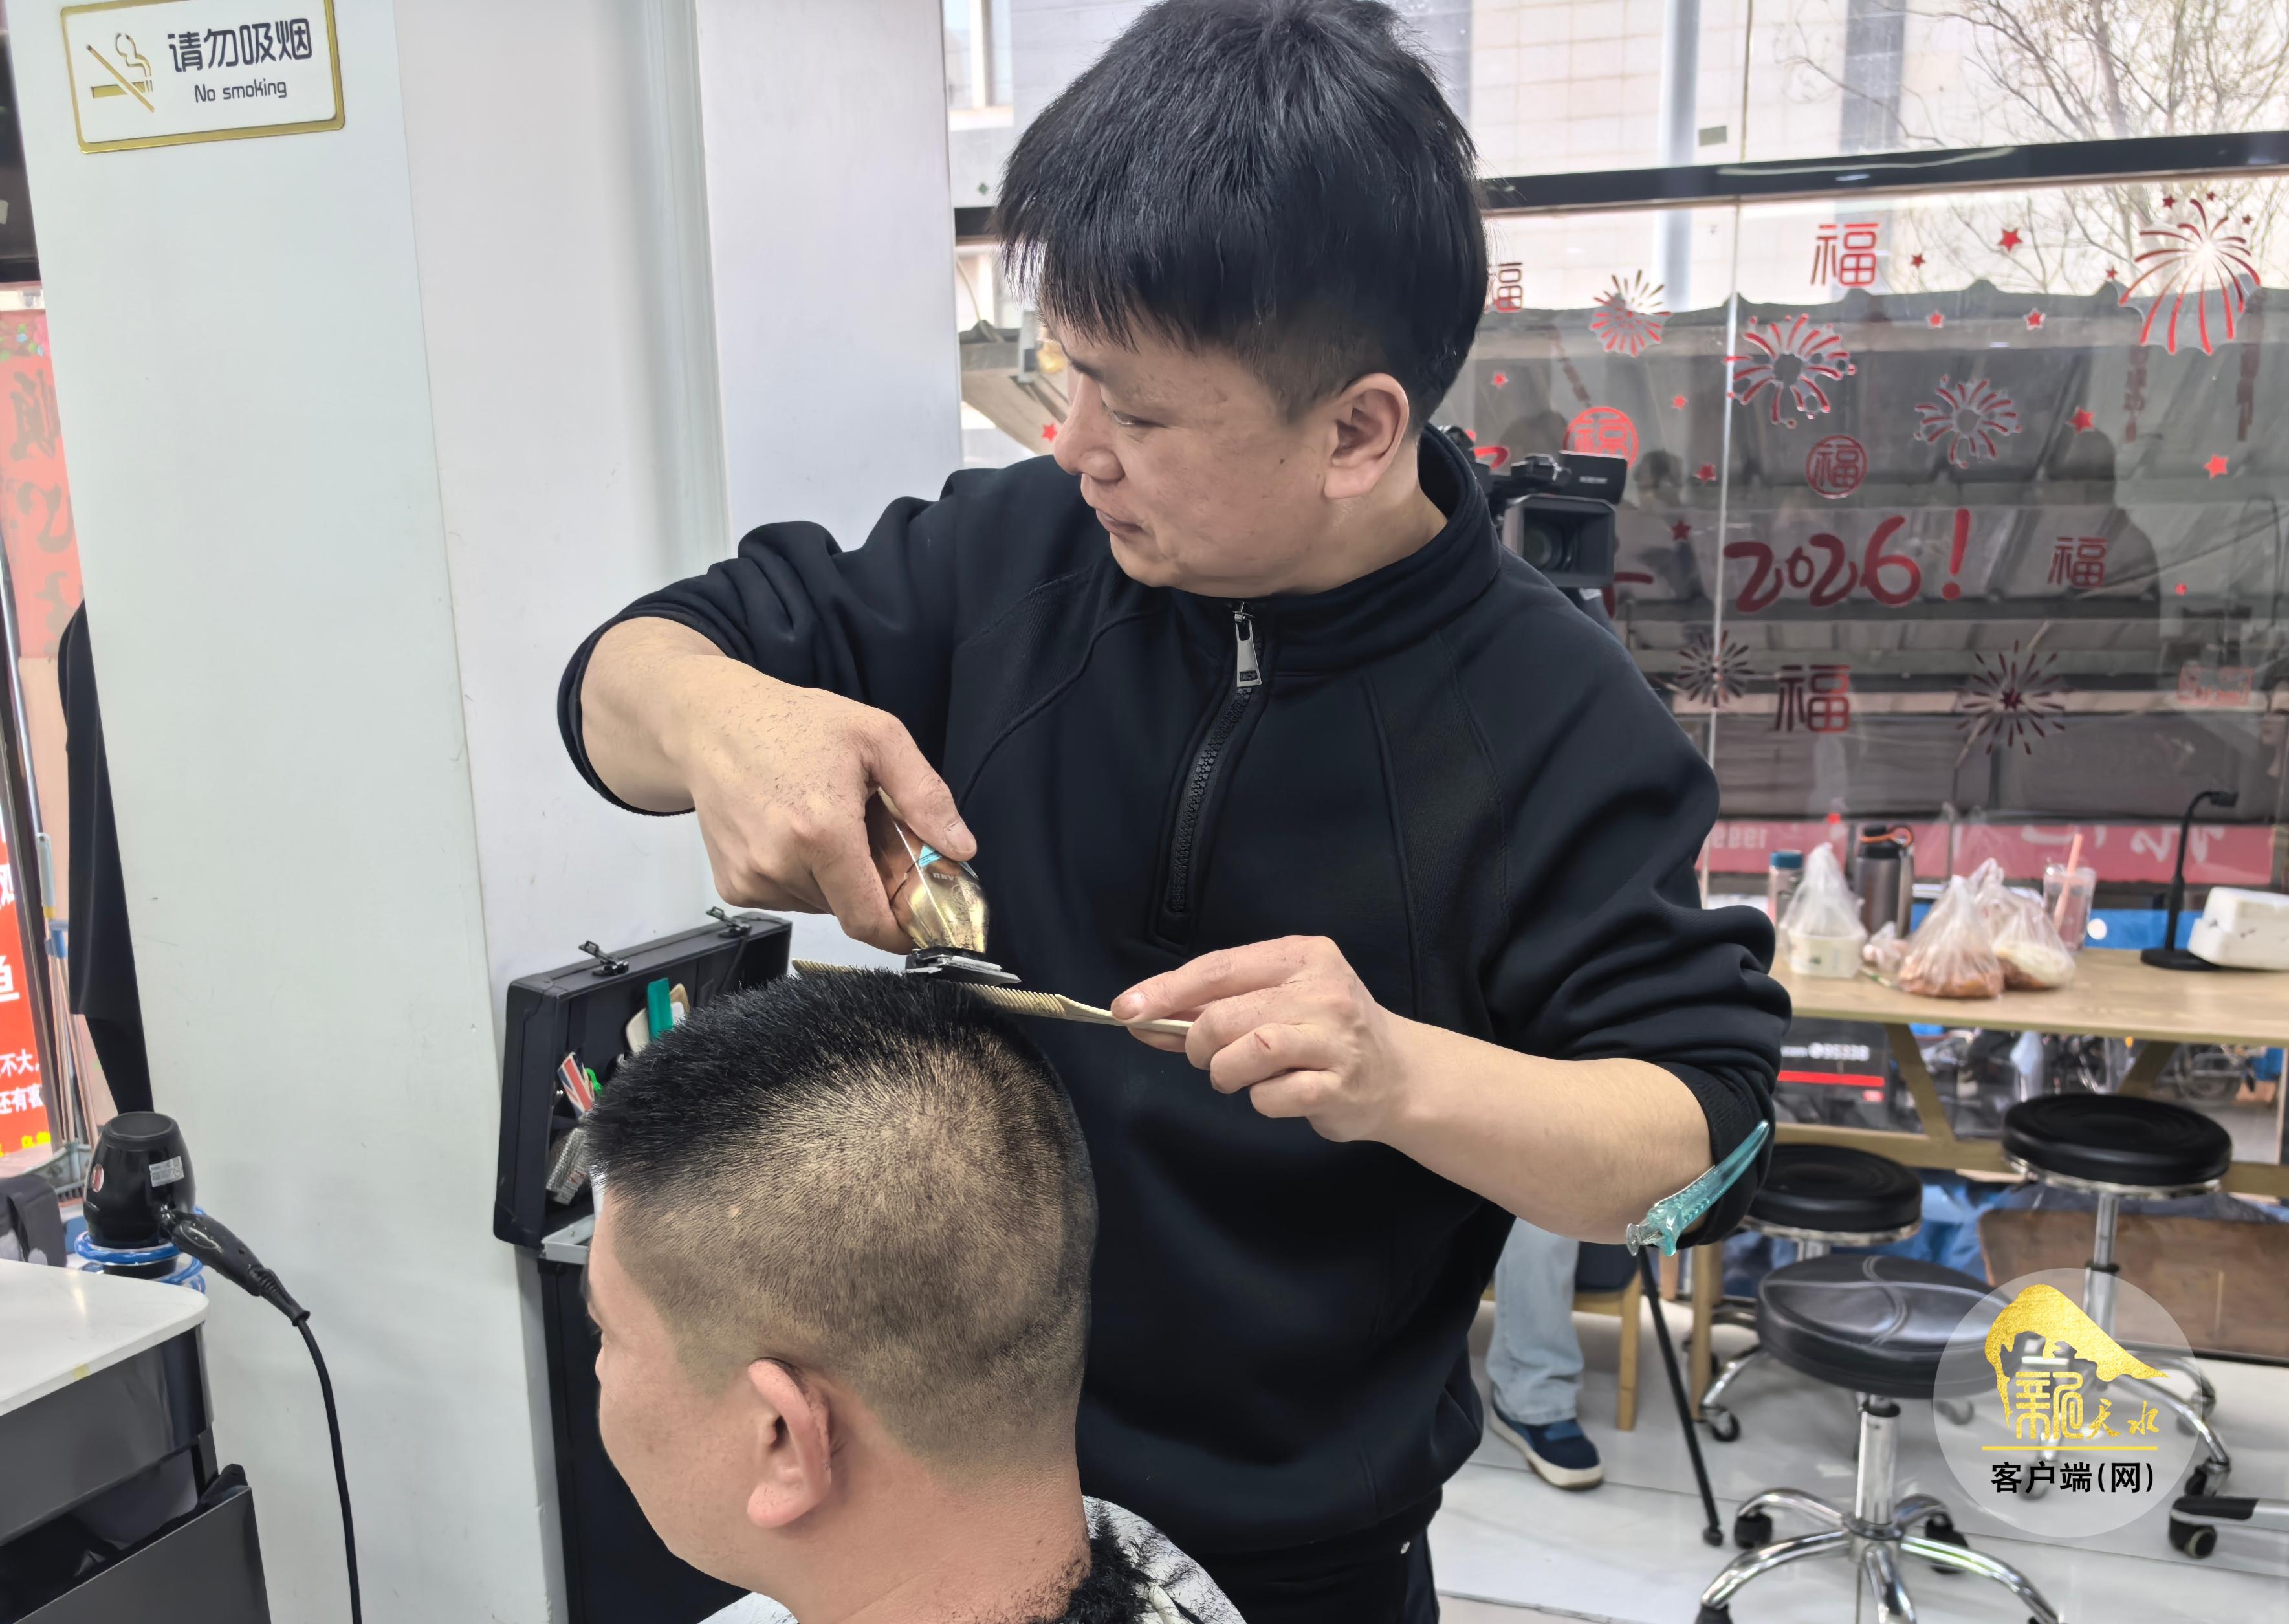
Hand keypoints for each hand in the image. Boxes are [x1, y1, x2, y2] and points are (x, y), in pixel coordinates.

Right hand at [669, 660, 973, 952]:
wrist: (712, 722)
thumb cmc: (795, 723)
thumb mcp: (878, 737)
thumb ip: (925, 796)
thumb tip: (961, 848)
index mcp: (822, 833)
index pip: (869, 920)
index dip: (901, 931)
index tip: (920, 923)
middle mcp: (779, 863)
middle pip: (849, 910)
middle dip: (870, 885)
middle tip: (868, 837)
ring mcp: (751, 878)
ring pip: (820, 904)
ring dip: (835, 879)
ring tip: (825, 824)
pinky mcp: (733, 884)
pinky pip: (788, 897)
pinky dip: (802, 876)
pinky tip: (792, 833)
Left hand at [1111, 937, 1415, 1141]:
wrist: (1399, 1074)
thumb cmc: (1322, 1032)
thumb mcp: (1276, 1001)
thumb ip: (1214, 1006)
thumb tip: (1141, 1017)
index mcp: (1302, 956)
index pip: (1218, 968)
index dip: (1166, 990)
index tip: (1126, 1010)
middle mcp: (1323, 989)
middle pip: (1225, 1014)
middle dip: (1198, 1043)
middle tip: (1205, 1058)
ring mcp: (1335, 1037)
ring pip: (1248, 1051)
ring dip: (1226, 1073)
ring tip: (1238, 1077)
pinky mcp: (1341, 1085)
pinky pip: (1273, 1096)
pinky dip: (1261, 1101)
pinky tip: (1278, 1094)